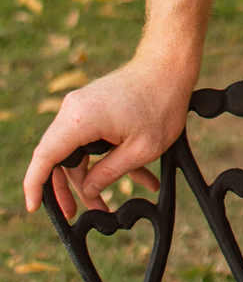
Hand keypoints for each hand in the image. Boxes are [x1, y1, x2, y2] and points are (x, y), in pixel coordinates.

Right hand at [24, 53, 187, 218]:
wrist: (170, 66)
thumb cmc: (161, 103)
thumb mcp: (140, 150)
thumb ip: (109, 173)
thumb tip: (88, 191)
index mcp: (80, 120)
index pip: (44, 157)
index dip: (34, 185)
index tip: (33, 207)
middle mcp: (73, 111)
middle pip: (59, 158)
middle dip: (69, 189)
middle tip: (76, 215)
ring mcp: (83, 107)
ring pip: (76, 151)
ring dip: (91, 177)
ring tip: (108, 205)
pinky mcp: (95, 106)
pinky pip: (91, 139)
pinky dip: (106, 159)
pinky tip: (139, 179)